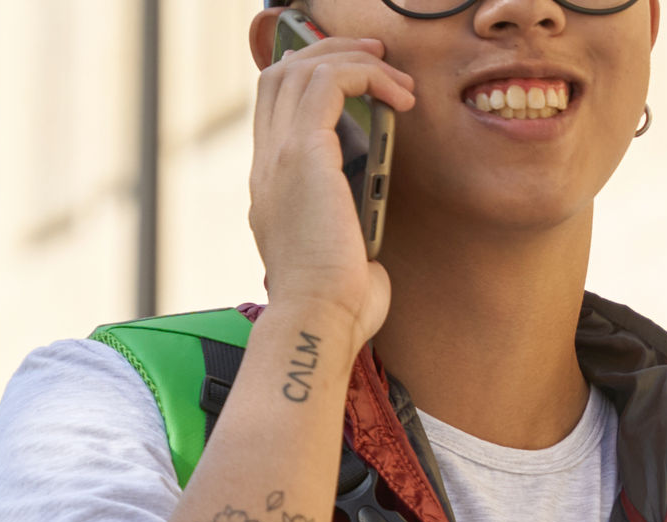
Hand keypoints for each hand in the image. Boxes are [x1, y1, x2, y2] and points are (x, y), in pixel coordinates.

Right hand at [247, 27, 406, 341]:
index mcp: (269, 188)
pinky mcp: (305, 154)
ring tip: (394, 75)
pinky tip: (399, 97)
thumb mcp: (338, 254)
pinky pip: (330, 83)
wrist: (317, 321)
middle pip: (279, 76)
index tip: (355, 80)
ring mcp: (279, 157)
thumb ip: (344, 226)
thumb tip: (366, 221)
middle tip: (375, 61)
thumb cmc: (335, 306)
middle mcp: (266, 166)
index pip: (273, 110)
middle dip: (329, 55)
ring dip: (353, 60)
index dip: (309, 80)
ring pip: (301, 69)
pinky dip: (367, 76)